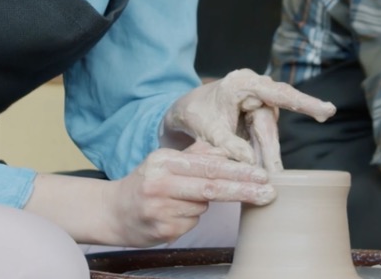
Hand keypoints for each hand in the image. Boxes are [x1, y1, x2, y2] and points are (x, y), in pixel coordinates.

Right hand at [105, 144, 274, 246]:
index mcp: (164, 161)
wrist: (112, 212)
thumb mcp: (166, 161)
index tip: (262, 175)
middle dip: (243, 191)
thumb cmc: (147, 182)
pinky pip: (191, 223)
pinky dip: (190, 218)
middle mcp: (160, 184)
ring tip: (182, 199)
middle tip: (268, 192)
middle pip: (212, 189)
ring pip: (202, 207)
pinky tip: (172, 213)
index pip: (209, 166)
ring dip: (204, 204)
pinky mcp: (162, 231)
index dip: (238, 171)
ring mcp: (160, 210)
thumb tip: (228, 149)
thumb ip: (197, 155)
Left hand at [164, 69, 335, 164]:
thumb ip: (228, 143)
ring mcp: (260, 104)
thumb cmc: (196, 113)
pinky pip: (263, 138)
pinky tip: (265, 170)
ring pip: (268, 134)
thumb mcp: (207, 129)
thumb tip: (250, 161)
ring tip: (269, 176)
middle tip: (277, 173)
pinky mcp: (259, 117)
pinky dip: (261, 154)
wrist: (188, 109)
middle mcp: (256, 90)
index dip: (304, 104)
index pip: (279, 94)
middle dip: (272, 150)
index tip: (327, 111)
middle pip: (270, 124)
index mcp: (243, 83)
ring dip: (267, 156)